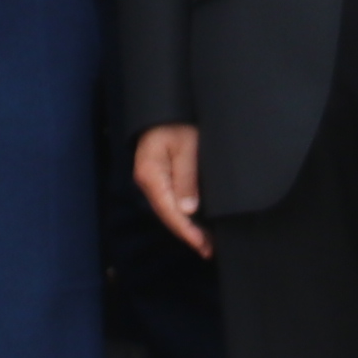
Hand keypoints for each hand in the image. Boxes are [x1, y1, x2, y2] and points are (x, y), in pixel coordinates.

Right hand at [132, 122, 209, 255]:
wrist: (167, 107)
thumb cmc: (177, 122)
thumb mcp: (187, 146)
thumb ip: (186, 177)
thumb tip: (188, 210)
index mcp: (151, 175)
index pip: (169, 210)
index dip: (186, 231)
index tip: (202, 245)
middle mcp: (148, 182)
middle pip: (168, 215)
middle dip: (188, 234)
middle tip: (209, 250)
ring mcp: (152, 181)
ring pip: (170, 211)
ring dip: (187, 227)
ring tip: (207, 243)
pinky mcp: (160, 178)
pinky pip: (171, 201)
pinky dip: (185, 215)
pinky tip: (197, 224)